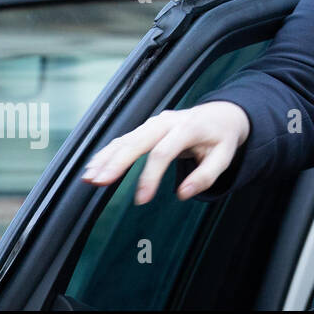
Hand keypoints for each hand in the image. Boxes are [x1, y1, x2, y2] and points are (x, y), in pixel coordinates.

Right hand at [79, 101, 250, 203]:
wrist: (221, 114)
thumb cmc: (221, 138)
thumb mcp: (224, 157)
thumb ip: (206, 176)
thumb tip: (182, 194)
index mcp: (189, 127)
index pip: (164, 152)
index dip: (150, 176)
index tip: (141, 200)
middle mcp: (168, 122)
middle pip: (138, 140)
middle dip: (116, 161)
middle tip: (99, 181)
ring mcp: (155, 122)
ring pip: (126, 138)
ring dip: (106, 157)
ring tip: (89, 177)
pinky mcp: (146, 127)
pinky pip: (124, 139)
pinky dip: (107, 152)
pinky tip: (93, 166)